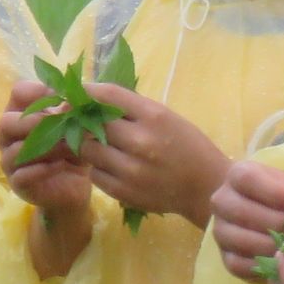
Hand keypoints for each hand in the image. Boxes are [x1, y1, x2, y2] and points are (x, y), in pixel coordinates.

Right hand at [0, 78, 96, 278]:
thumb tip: (75, 101)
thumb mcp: (77, 129)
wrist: (73, 188)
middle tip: (60, 123)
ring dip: (45, 146)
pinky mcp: (18, 184)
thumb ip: (75, 114)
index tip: (61, 96)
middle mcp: (8, 136)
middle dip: (35, 121)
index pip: (19, 92)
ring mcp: (9, 161)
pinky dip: (41, 169)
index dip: (38, 91)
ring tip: (68, 146)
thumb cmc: (72, 150)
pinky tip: (60, 165)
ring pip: (15, 150)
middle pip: (7, 121)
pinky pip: (22, 175)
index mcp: (21, 113)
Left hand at [75, 86, 233, 228]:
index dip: (87, 91)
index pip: (109, 95)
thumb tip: (92, 99)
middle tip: (84, 121)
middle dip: (85, 120)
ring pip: (89, 150)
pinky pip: (95, 174)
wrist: (206, 187)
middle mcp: (140, 141)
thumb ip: (133, 108)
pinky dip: (99, 168)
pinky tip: (112, 166)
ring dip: (90, 145)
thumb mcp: (167, 117)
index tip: (77, 92)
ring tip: (101, 145)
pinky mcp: (124, 192)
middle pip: (93, 123)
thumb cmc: (188, 146)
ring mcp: (130, 169)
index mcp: (154, 116)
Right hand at [210, 160, 283, 280]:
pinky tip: (282, 261)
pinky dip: (262, 266)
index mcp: (240, 174)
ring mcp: (221, 230)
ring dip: (270, 246)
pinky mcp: (226, 257)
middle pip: (242, 212)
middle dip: (276, 224)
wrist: (278, 216)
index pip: (247, 179)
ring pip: (239, 240)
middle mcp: (223, 200)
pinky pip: (238, 265)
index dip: (273, 193)